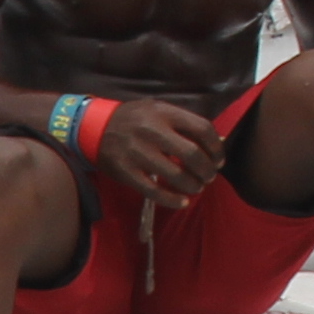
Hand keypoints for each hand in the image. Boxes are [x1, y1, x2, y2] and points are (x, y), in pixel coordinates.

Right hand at [89, 93, 225, 210]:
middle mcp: (152, 131)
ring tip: (197, 187)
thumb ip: (186, 124)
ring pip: (175, 175)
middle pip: (191, 154)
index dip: (216, 147)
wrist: (94, 127)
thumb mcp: (159, 111)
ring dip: (193, 185)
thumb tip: (219, 140)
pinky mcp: (127, 172)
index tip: (219, 159)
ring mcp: (138, 152)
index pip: (202, 128)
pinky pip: (154, 191)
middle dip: (207, 169)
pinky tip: (183, 202)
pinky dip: (172, 199)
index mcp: (164, 113)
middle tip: (210, 176)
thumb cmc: (134, 119)